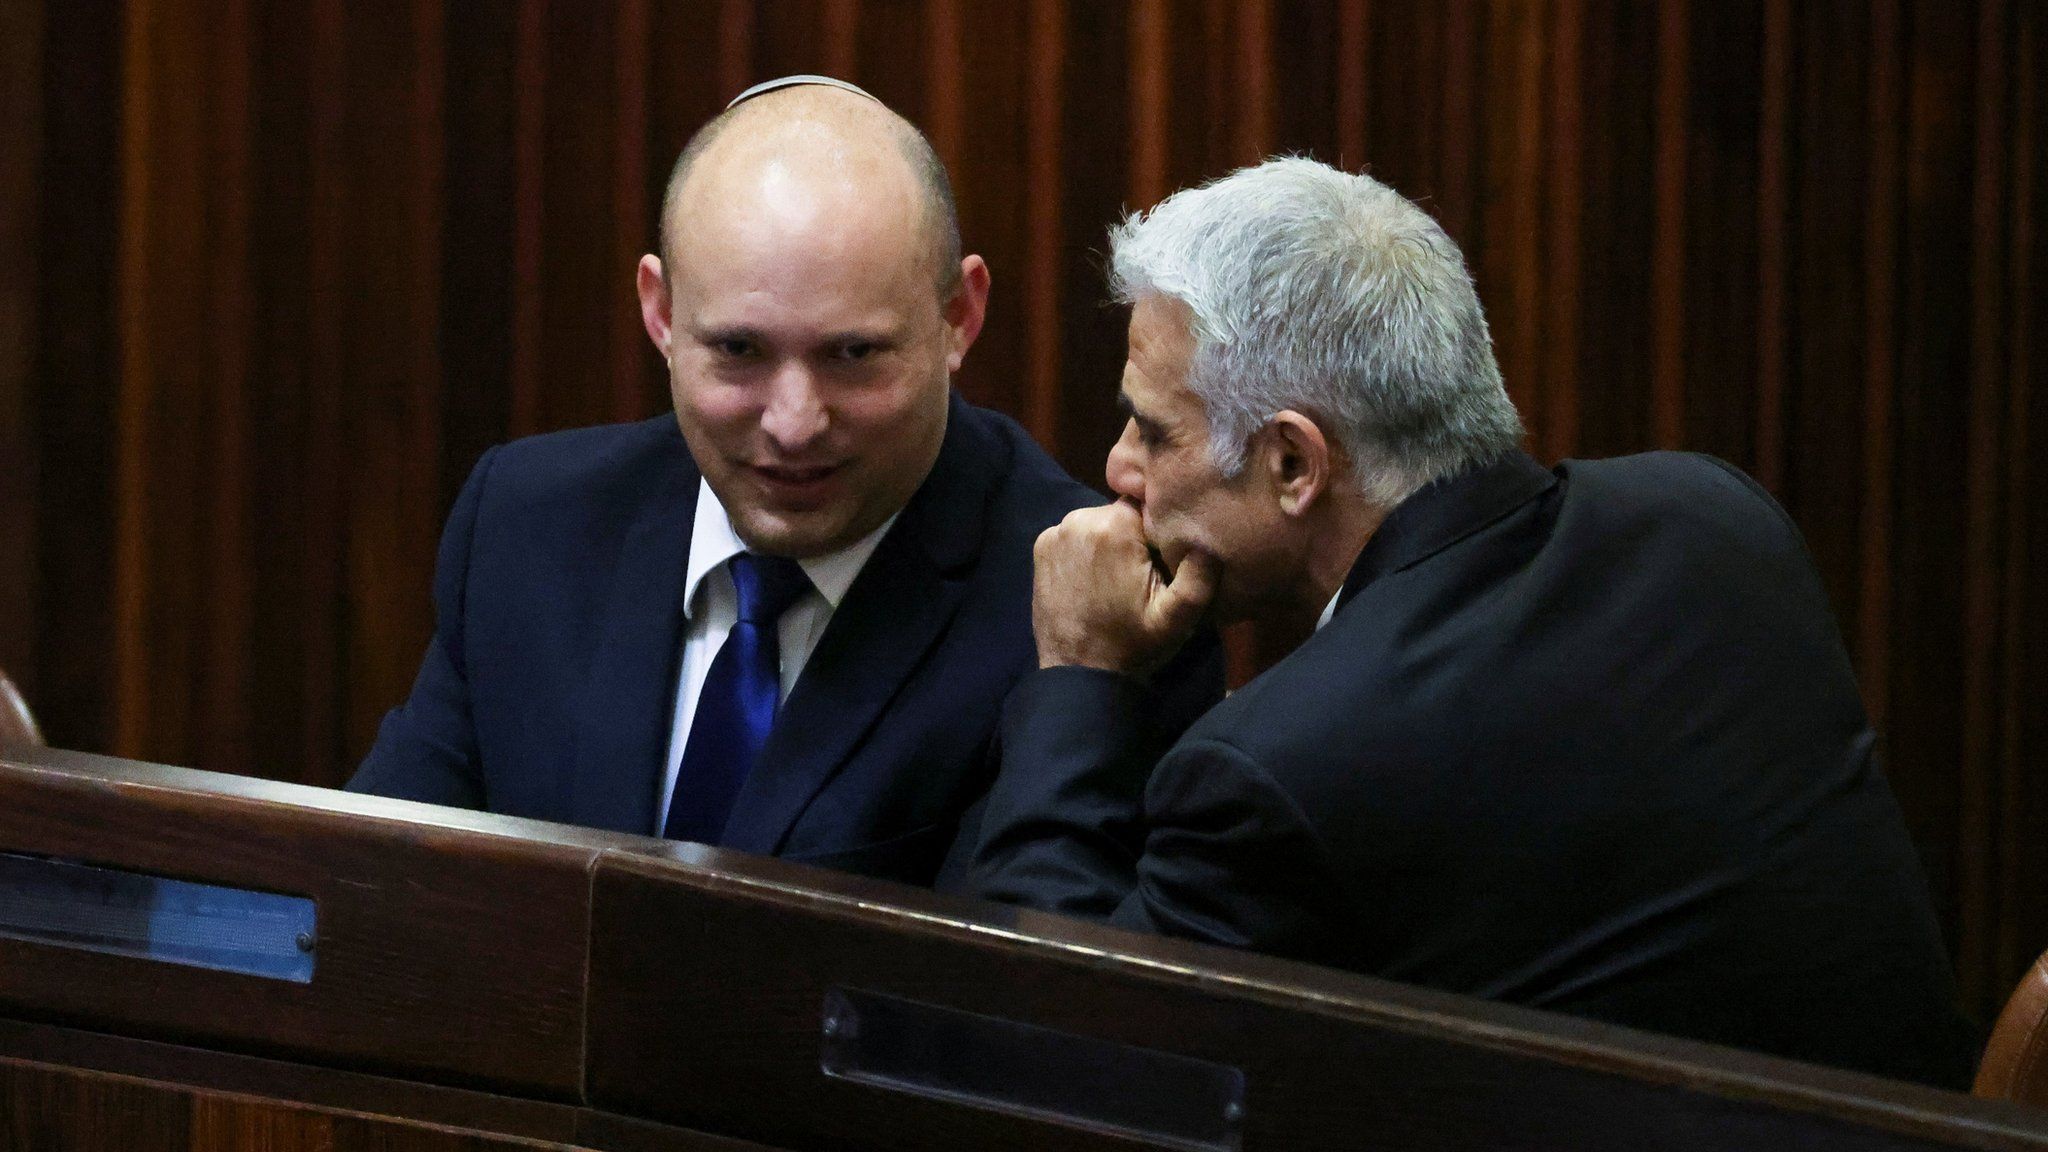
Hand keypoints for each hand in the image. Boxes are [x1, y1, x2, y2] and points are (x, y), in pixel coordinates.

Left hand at [1031, 501, 1219, 675]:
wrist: (1080, 675)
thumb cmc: (1133, 645)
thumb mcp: (1178, 618)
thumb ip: (1200, 575)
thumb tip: (1208, 539)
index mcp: (1114, 525)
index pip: (1148, 503)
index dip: (1159, 529)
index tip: (1162, 559)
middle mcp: (1080, 518)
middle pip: (1122, 512)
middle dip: (1135, 536)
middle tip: (1143, 574)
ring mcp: (1055, 533)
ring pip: (1098, 522)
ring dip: (1111, 543)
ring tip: (1119, 580)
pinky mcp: (1041, 548)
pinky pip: (1076, 536)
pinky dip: (1086, 550)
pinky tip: (1094, 580)